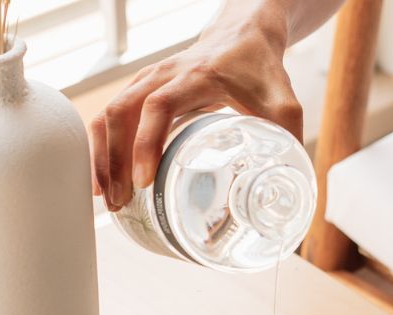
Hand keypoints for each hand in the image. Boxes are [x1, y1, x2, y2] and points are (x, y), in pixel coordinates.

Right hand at [89, 7, 302, 210]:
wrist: (243, 36)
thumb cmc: (260, 70)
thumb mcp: (283, 103)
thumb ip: (289, 140)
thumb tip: (291, 189)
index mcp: (195, 77)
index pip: (159, 106)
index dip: (147, 143)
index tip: (145, 180)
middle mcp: (162, 76)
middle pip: (121, 112)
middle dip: (115, 160)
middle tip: (121, 202)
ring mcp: (146, 81)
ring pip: (108, 114)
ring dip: (103, 157)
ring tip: (108, 198)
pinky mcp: (141, 90)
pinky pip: (110, 116)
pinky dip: (102, 147)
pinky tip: (104, 178)